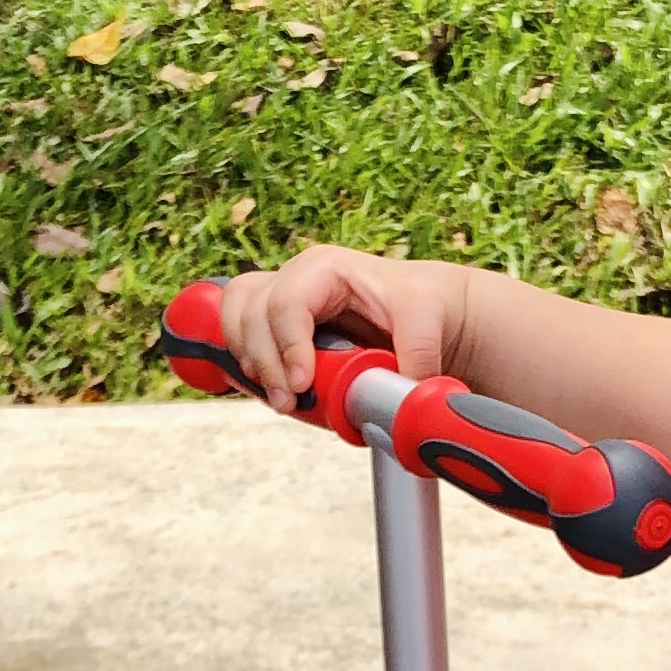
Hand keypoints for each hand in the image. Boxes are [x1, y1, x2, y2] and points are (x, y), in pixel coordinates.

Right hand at [215, 245, 468, 412]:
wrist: (434, 312)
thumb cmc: (427, 303)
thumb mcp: (429, 318)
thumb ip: (417, 352)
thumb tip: (400, 400)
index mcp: (324, 269)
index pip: (285, 303)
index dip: (287, 346)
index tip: (303, 383)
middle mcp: (297, 281)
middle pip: (250, 313)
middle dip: (264, 362)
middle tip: (289, 401)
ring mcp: (285, 303)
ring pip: (236, 321)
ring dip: (250, 364)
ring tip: (281, 398)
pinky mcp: (283, 329)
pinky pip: (243, 338)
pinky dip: (249, 365)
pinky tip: (273, 389)